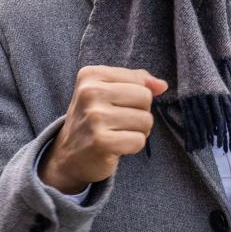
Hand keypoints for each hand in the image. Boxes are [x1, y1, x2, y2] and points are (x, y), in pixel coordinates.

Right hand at [39, 67, 167, 193]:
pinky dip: (133, 146)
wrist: (68, 156)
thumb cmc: (93, 120)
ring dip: (138, 131)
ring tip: (118, 134)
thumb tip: (162, 85)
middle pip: (145, 98)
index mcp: (90, 75)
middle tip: (119, 122)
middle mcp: (89, 92)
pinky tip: (116, 147)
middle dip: (140, 113)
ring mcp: (94, 117)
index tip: (116, 105)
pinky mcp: (101, 141)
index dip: (136, 96)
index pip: (139, 80)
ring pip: (146, 120)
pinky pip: (139, 141)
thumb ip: (136, 81)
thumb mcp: (107, 92)